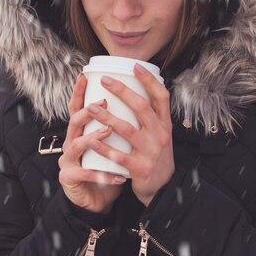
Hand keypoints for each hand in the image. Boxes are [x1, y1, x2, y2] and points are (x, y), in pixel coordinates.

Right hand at [58, 74, 126, 214]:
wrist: (96, 199)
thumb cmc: (106, 167)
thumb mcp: (110, 143)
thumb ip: (117, 124)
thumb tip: (139, 100)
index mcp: (80, 132)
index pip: (76, 108)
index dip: (78, 92)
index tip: (85, 76)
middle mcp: (70, 142)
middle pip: (73, 122)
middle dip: (88, 111)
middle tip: (104, 102)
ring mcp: (68, 160)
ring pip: (76, 145)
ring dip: (93, 137)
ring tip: (108, 131)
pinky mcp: (70, 178)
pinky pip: (86, 174)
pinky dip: (102, 174)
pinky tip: (118, 176)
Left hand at [88, 64, 174, 206]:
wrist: (163, 189)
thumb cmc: (156, 156)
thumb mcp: (161, 134)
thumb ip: (152, 116)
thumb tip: (137, 89)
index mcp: (165, 124)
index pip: (161, 97)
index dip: (149, 80)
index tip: (135, 66)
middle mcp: (160, 135)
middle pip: (142, 108)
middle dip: (122, 92)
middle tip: (104, 80)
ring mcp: (151, 152)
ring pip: (128, 130)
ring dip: (108, 118)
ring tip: (91, 107)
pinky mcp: (140, 168)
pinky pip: (120, 156)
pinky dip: (105, 148)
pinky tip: (91, 140)